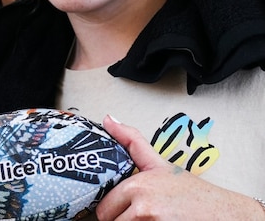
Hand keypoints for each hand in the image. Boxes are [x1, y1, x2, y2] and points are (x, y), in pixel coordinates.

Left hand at [97, 115, 264, 219]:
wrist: (226, 214)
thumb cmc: (193, 193)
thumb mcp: (159, 164)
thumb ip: (131, 142)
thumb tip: (108, 120)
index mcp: (137, 186)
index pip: (104, 208)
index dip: (113, 209)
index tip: (124, 208)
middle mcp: (143, 206)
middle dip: (121, 220)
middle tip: (142, 215)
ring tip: (153, 219)